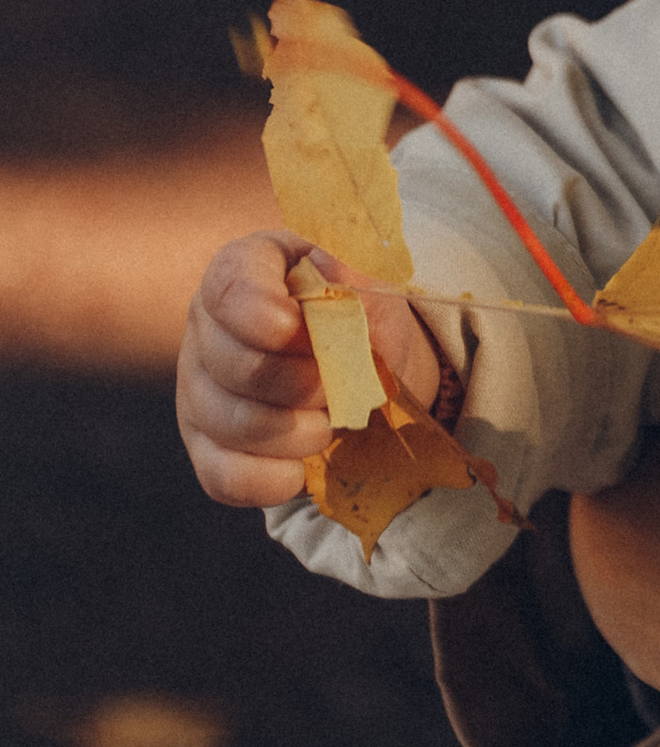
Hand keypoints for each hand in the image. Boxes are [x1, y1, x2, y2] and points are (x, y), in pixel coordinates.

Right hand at [176, 235, 442, 508]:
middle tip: (339, 384)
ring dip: (297, 432)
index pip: (229, 285)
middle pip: (233, 364)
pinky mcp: (206, 447)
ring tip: (331, 422)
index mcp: (246, 270)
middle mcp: (208, 328)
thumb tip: (327, 267)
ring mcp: (199, 391)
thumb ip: (356, 278)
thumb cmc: (362, 316)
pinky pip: (223, 476)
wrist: (366, 366)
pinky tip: (304, 467)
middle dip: (301, 383)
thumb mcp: (373, 289)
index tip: (294, 328)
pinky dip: (271, 479)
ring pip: (231, 423)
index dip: (258, 311)